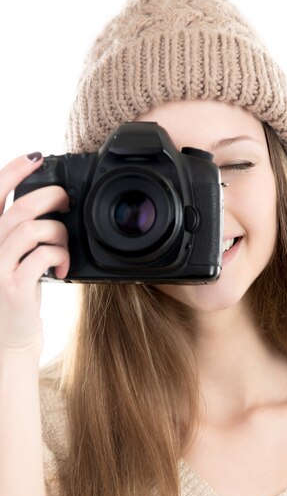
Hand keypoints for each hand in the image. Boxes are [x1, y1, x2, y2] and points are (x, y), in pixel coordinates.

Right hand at [0, 153, 69, 355]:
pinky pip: (42, 256)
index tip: (36, 157)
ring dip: (58, 233)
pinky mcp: (13, 287)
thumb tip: (48, 204)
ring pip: (33, 229)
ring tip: (64, 246)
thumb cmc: (15, 293)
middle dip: (51, 197)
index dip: (13, 170)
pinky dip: (60, 256)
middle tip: (67, 203)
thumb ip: (20, 232)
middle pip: (20, 207)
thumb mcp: (12, 257)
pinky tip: (62, 268)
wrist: (8, 338)